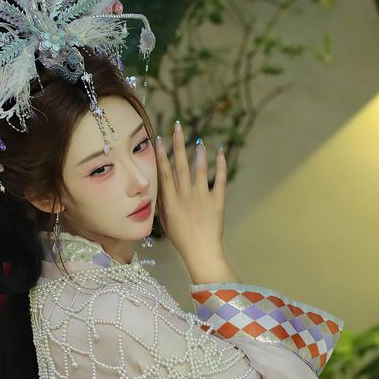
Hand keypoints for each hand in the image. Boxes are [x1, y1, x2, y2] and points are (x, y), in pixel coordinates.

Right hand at [154, 122, 227, 273]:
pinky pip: (219, 180)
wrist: (201, 252)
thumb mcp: (165, 221)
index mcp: (170, 200)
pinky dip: (220, 166)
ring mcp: (201, 197)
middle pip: (180, 165)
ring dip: (198, 153)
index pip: (164, 172)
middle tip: (177, 127)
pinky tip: (220, 153)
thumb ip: (162, 202)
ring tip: (198, 139)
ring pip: (199, 170)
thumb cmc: (181, 239)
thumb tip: (159, 185)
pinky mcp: (217, 201)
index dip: (161, 154)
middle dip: (178, 144)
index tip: (158, 138)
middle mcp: (185, 195)